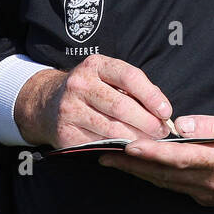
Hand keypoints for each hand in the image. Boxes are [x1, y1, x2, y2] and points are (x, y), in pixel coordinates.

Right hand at [13, 54, 173, 149]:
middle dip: (147, 122)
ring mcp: (70, 109)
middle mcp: (80, 84)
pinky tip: (129, 148)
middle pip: (121, 106)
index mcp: (95, 65)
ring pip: (112, 128)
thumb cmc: (91, 90)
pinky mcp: (66, 132)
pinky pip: (99, 143)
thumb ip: (134, 88)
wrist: (48, 103)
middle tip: (162, 132)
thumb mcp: (108, 77)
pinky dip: (118, 148)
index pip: (129, 77)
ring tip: (150, 141)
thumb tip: (163, 111)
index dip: (151, 96)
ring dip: (137, 138)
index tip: (166, 111)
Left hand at [96, 112, 213, 205]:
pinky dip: (155, 178)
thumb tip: (180, 124)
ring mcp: (208, 194)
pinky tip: (139, 169)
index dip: (148, 152)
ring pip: (165, 183)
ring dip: (137, 172)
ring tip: (110, 160)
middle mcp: (210, 182)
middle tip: (100, 153)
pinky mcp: (209, 198)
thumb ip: (211, 125)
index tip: (124, 145)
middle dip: (130, 163)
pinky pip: (175, 188)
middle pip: (162, 174)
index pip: (176, 157)